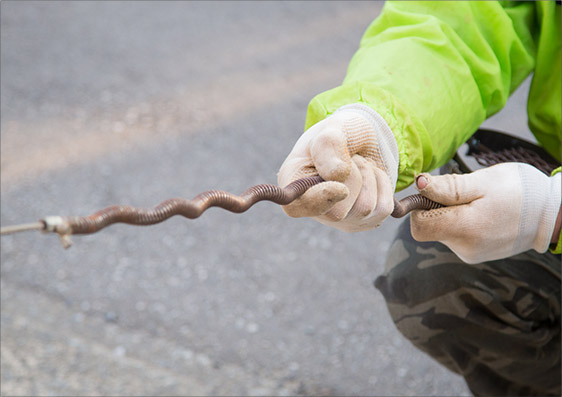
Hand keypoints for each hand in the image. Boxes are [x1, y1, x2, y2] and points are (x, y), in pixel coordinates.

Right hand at [278, 104, 398, 231]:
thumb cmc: (342, 133)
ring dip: (370, 176)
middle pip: (339, 211)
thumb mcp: (332, 128)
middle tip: (351, 158)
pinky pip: (384, 209)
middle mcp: (313, 208)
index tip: (341, 187)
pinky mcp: (366, 222)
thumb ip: (328, 146)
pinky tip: (371, 176)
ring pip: (365, 208)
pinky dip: (383, 184)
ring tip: (360, 164)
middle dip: (354, 175)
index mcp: (293, 183)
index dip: (319, 199)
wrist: (366, 139)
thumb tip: (339, 174)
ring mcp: (340, 219)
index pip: (296, 206)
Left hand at [411, 163, 561, 262]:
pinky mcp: (475, 254)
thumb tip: (419, 185)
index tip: (433, 193)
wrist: (552, 214)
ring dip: (452, 215)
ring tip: (479, 204)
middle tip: (464, 195)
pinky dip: (463, 224)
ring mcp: (470, 253)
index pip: (418, 227)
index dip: (419, 208)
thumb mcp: (483, 181)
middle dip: (438, 209)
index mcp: (465, 229)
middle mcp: (464, 247)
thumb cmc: (519, 191)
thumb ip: (449, 186)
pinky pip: (456, 237)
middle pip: (429, 229)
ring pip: (442, 232)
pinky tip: (483, 215)